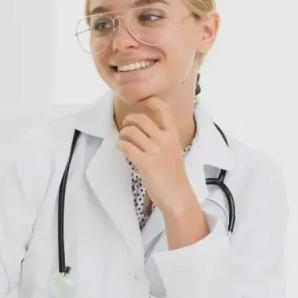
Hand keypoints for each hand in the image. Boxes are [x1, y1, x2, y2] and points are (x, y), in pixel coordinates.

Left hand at [116, 97, 194, 216]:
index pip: (163, 110)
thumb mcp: (173, 151)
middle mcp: (165, 139)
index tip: (142, 101)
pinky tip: (121, 149)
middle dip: (129, 121)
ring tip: (123, 141)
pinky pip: (126, 146)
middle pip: (140, 119)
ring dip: (122, 135)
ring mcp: (155, 150)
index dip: (150, 102)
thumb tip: (145, 129)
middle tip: (126, 127)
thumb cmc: (173, 175)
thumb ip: (163, 138)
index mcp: (173, 135)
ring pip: (130, 131)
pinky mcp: (145, 162)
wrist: (177, 195)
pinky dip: (120, 146)